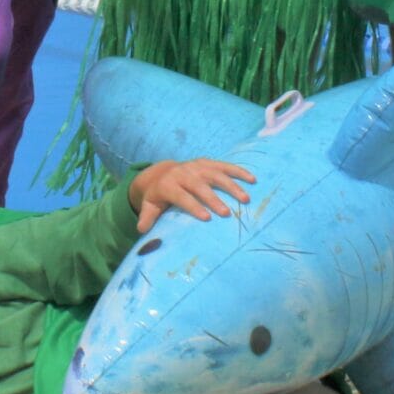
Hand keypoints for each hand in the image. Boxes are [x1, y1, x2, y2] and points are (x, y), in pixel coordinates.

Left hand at [127, 157, 254, 233]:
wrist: (162, 172)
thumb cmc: (158, 196)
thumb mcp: (150, 205)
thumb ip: (147, 217)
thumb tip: (141, 231)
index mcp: (168, 185)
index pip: (181, 195)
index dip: (193, 206)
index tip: (206, 218)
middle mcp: (183, 173)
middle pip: (199, 185)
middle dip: (213, 198)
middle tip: (226, 213)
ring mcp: (196, 166)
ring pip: (215, 174)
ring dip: (231, 185)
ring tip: (245, 199)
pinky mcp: (207, 162)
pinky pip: (225, 165)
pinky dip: (239, 171)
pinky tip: (252, 180)